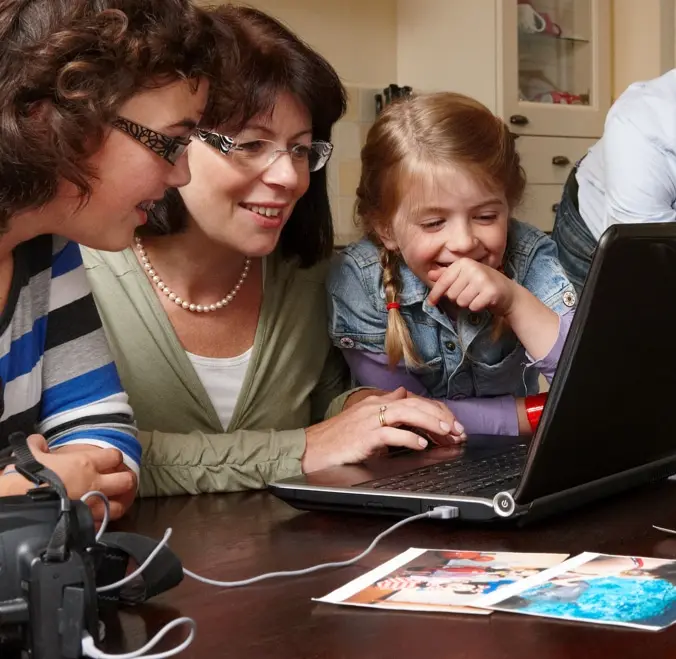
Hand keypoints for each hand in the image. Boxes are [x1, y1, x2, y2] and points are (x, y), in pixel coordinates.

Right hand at [36, 437, 135, 520]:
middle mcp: (96, 483)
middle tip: (119, 482)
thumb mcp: (32, 455)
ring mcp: (93, 505)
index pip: (115, 456)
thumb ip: (38, 446)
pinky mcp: (87, 523)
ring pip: (120, 505)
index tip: (109, 461)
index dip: (114, 458)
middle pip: (126, 480)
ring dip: (118, 503)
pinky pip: (103, 523)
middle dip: (125, 480)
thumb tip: (38, 441)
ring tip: (112, 502)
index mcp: (87, 463)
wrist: (21, 503)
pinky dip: (102, 521)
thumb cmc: (29, 477)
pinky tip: (97, 519)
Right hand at [302, 387, 465, 472]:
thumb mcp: (366, 420)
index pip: (414, 400)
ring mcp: (369, 421)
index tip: (452, 424)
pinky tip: (422, 445)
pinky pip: (391, 434)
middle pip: (415, 404)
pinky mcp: (364, 437)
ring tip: (447, 432)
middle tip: (458, 430)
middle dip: (440, 416)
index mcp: (378, 403)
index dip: (436, 410)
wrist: (312, 449)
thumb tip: (406, 401)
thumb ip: (387, 411)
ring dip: (430, 422)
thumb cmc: (338, 439)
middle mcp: (375, 407)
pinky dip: (408, 439)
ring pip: (407, 413)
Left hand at [427, 258, 516, 315]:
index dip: (435, 294)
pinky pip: (472, 307)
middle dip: (458, 298)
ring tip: (477, 297)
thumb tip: (429, 274)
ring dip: (467, 303)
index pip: (443, 281)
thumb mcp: (465, 276)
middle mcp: (473, 268)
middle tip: (470, 294)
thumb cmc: (483, 285)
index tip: (430, 303)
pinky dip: (477, 307)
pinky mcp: (490, 292)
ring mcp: (482, 279)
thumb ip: (447, 275)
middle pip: (451, 294)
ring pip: (461, 302)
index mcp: (464, 263)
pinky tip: (484, 301)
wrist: (509, 293)